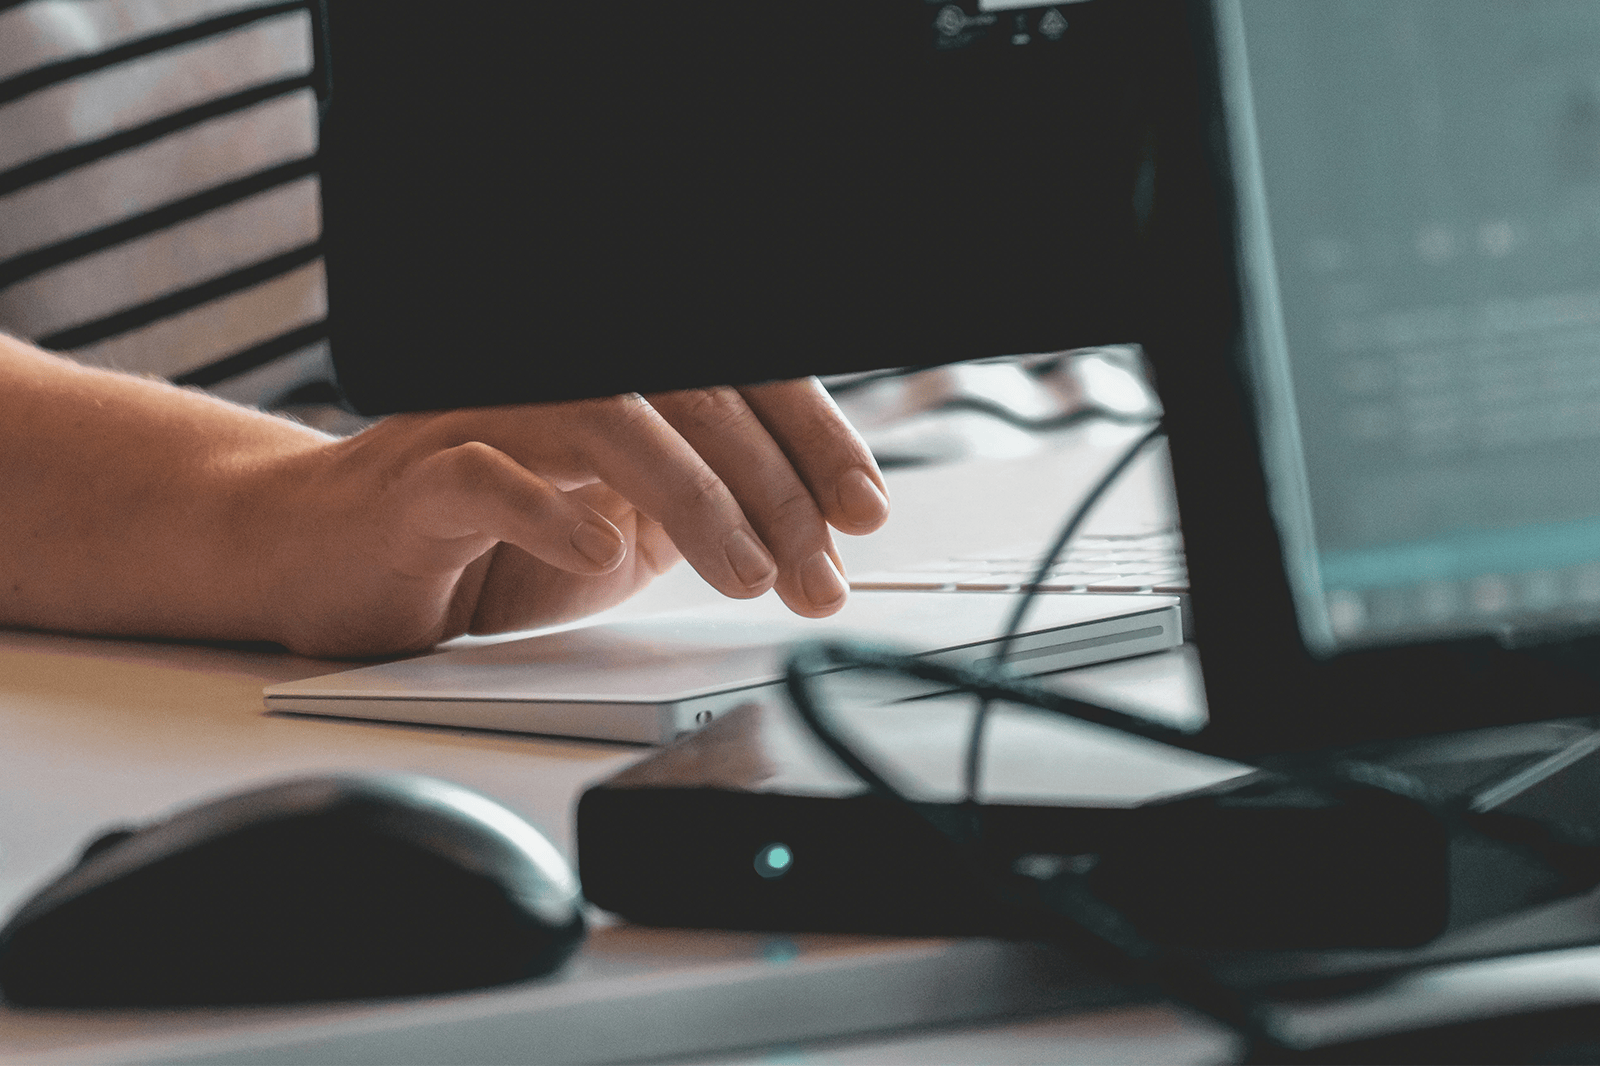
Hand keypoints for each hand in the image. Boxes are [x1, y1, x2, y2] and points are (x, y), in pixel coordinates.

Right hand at [254, 378, 889, 656]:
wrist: (330, 561)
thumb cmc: (479, 544)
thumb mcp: (620, 533)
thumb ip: (699, 513)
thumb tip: (811, 528)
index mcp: (619, 393)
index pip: (736, 385)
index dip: (811, 439)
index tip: (863, 510)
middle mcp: (557, 385)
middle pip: (693, 396)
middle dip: (775, 490)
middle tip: (820, 571)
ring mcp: (486, 419)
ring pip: (610, 421)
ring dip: (697, 500)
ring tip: (747, 573)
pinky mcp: (418, 477)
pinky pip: (490, 475)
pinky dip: (552, 511)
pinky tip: (601, 554)